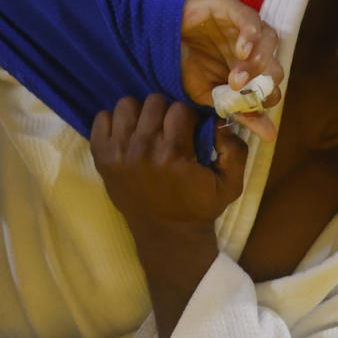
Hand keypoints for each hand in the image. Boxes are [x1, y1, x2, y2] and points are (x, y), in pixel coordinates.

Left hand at [90, 95, 245, 337]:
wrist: (167, 235)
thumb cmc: (199, 207)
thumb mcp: (231, 184)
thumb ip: (235, 149)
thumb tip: (220, 121)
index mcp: (173, 153)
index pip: (180, 108)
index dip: (188, 116)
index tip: (189, 130)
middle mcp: (143, 149)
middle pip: (153, 102)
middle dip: (165, 112)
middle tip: (168, 130)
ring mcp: (118, 153)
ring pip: (126, 105)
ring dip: (139, 114)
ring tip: (147, 130)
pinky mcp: (102, 158)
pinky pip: (101, 119)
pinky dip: (113, 122)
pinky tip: (126, 135)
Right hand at [180, 0, 282, 140]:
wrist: (158, 33)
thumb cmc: (186, 63)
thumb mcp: (210, 95)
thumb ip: (240, 112)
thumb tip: (270, 136)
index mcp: (251, 71)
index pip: (271, 86)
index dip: (265, 98)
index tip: (251, 109)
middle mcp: (254, 49)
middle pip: (275, 64)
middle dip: (262, 81)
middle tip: (240, 91)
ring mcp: (244, 27)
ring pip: (269, 41)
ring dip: (257, 62)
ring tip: (237, 77)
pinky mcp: (232, 7)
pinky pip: (251, 19)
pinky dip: (251, 35)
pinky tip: (241, 50)